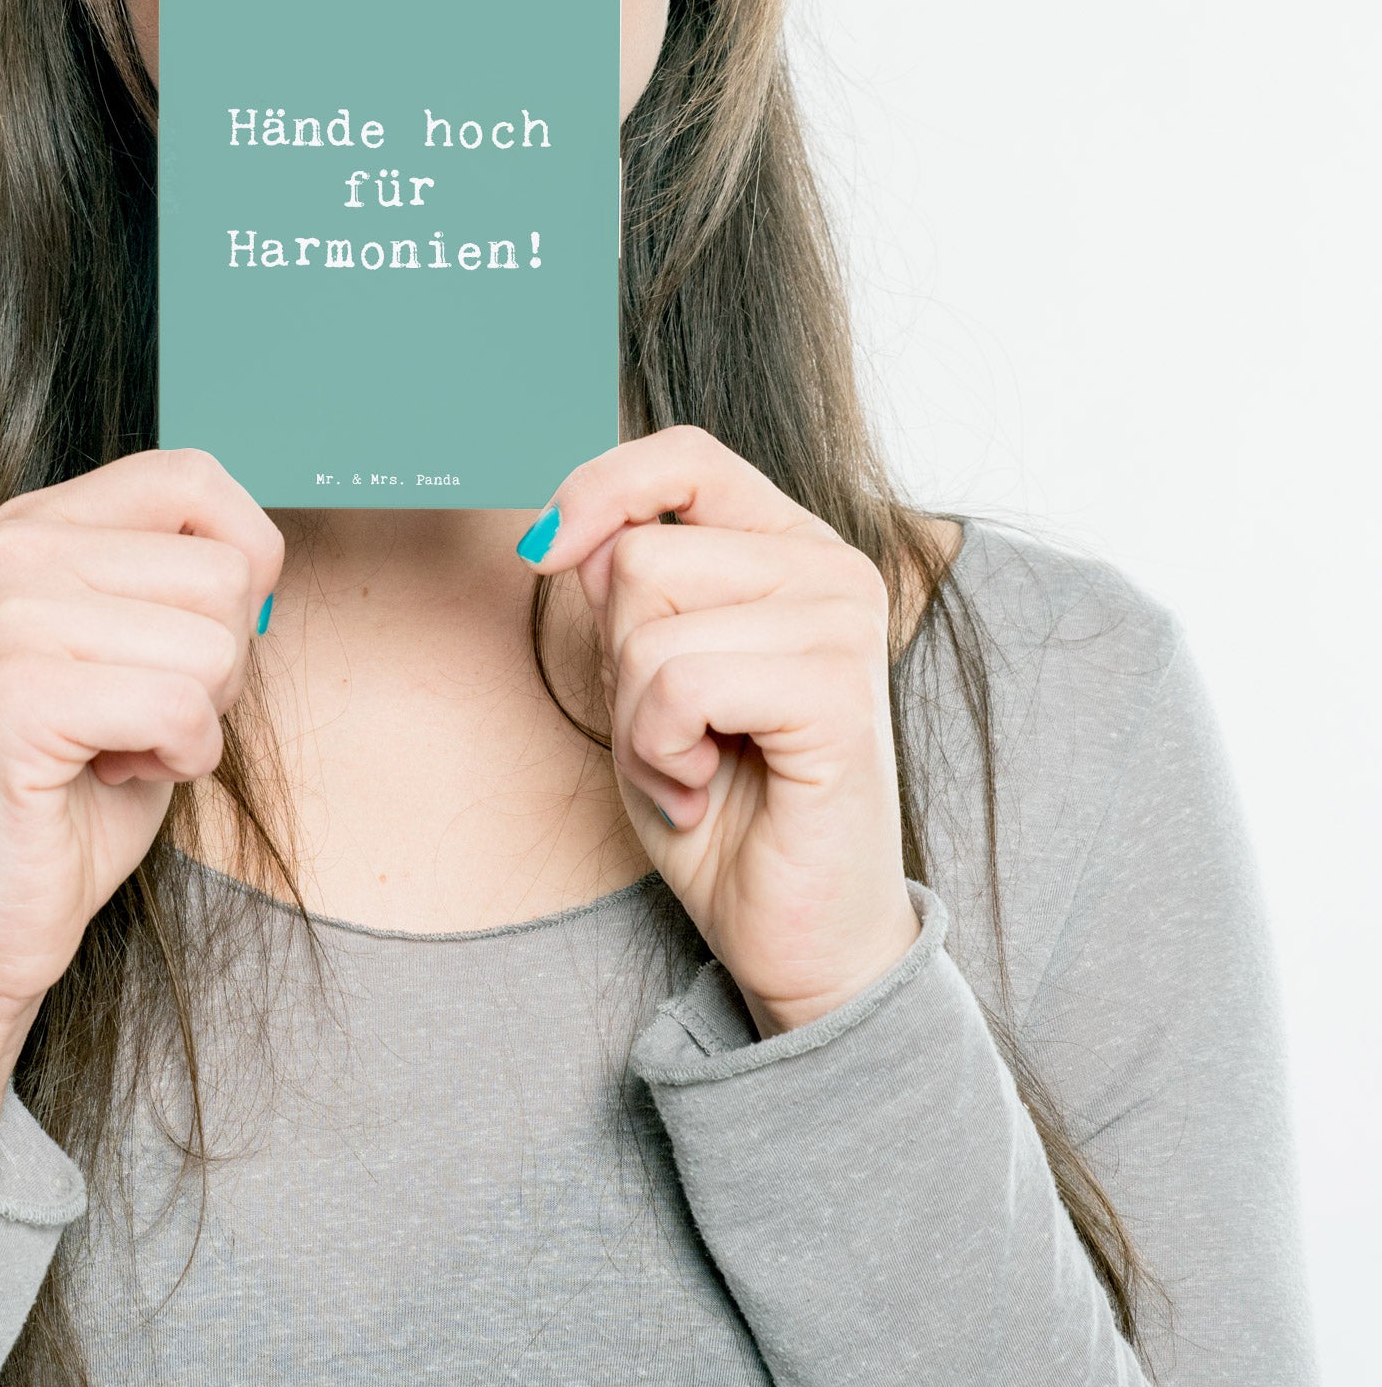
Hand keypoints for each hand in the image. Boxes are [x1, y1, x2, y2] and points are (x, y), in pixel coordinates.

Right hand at [0, 449, 280, 1184]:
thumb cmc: (73, 787)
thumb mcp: (138, 652)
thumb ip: (182, 582)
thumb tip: (264, 553)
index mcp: (35, 523)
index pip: (195, 477)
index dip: (243, 562)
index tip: (194, 641)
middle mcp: (10, 547)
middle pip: (223, 573)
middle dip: (217, 667)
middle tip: (137, 717)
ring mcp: (5, 613)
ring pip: (213, 643)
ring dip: (195, 721)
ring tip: (117, 747)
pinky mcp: (16, 693)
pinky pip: (181, 708)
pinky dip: (176, 761)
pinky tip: (107, 776)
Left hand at [528, 428, 919, 1035]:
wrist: (789, 929)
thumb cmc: (718, 799)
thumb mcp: (642, 674)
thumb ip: (623, 590)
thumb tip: (571, 535)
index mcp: (788, 545)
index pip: (685, 457)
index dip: (600, 488)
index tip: (543, 551)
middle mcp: (830, 569)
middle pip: (640, 556)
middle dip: (617, 659)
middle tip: (670, 733)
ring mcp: (843, 627)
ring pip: (649, 623)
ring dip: (636, 718)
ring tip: (692, 766)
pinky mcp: (840, 696)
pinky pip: (680, 684)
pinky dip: (661, 750)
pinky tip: (706, 790)